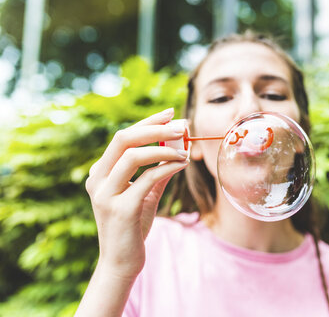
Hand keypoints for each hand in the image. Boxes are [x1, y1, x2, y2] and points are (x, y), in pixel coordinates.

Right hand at [85, 107, 187, 278]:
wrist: (122, 261)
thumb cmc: (134, 225)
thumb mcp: (144, 194)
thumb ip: (157, 171)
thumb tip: (179, 147)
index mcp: (100, 172)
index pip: (123, 137)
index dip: (148, 122)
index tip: (171, 114)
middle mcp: (97, 179)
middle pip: (124, 139)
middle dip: (156, 128)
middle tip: (182, 126)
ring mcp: (106, 194)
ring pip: (133, 155)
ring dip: (164, 148)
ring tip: (185, 149)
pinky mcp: (120, 209)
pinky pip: (147, 178)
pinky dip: (168, 167)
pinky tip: (182, 164)